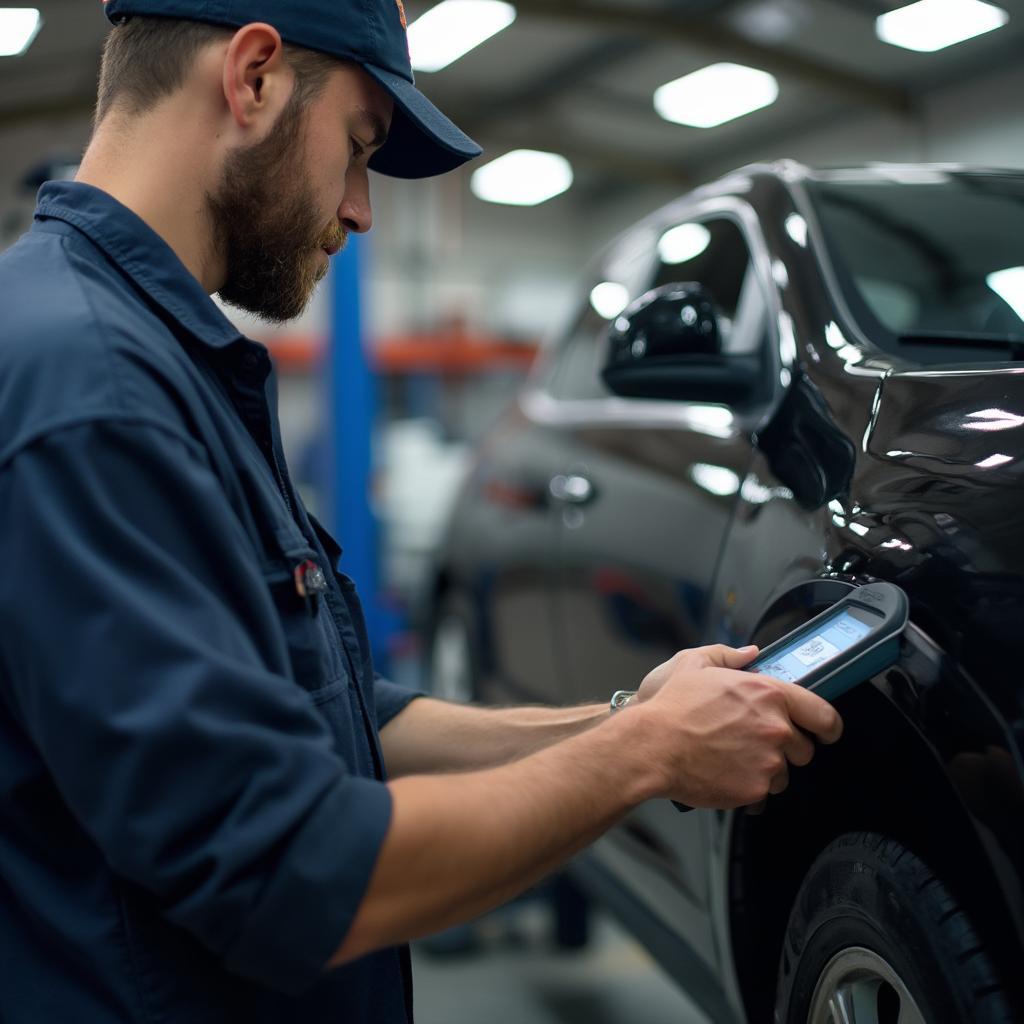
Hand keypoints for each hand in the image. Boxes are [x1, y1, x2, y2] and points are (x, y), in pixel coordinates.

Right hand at [632, 645, 842, 808]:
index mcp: (768, 694)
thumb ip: (728, 654)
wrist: (652, 745)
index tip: (826, 732)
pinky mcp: (755, 789)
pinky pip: (763, 793)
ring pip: (784, 774)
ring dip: (767, 769)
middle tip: (754, 743)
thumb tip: (749, 652)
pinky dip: (749, 788)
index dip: (829, 726)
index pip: (823, 714)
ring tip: (734, 759)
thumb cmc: (672, 706)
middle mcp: (776, 728)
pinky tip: (725, 774)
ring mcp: (768, 761)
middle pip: (804, 749)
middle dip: (785, 748)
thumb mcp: (695, 662)